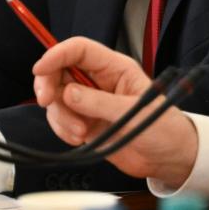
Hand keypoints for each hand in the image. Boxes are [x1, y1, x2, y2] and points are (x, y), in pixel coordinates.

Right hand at [32, 37, 198, 187]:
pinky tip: (78, 139)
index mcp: (115, 68)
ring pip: (56, 97)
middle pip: (59, 70)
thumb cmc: (164, 130)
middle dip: (48, 85)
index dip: (56, 54)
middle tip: (47, 101)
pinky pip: (60, 119)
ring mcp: (89, 103)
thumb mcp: (134, 114)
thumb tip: (68, 94)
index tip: (40, 69)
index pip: (79, 50)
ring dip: (60, 115)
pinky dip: (61, 129)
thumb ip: (99, 103)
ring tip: (80, 132)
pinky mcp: (84, 123)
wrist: (168, 160)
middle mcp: (99, 82)